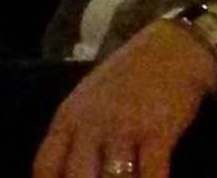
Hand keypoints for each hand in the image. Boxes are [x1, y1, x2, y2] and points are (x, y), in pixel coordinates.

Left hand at [31, 19, 216, 177]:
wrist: (169, 52)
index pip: (46, 166)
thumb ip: (74, 136)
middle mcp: (91, 125)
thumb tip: (62, 172)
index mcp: (68, 118)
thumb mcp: (87, 102)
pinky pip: (151, 174)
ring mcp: (123, 128)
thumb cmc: (125, 81)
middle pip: (76, 177)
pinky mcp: (157, 132)